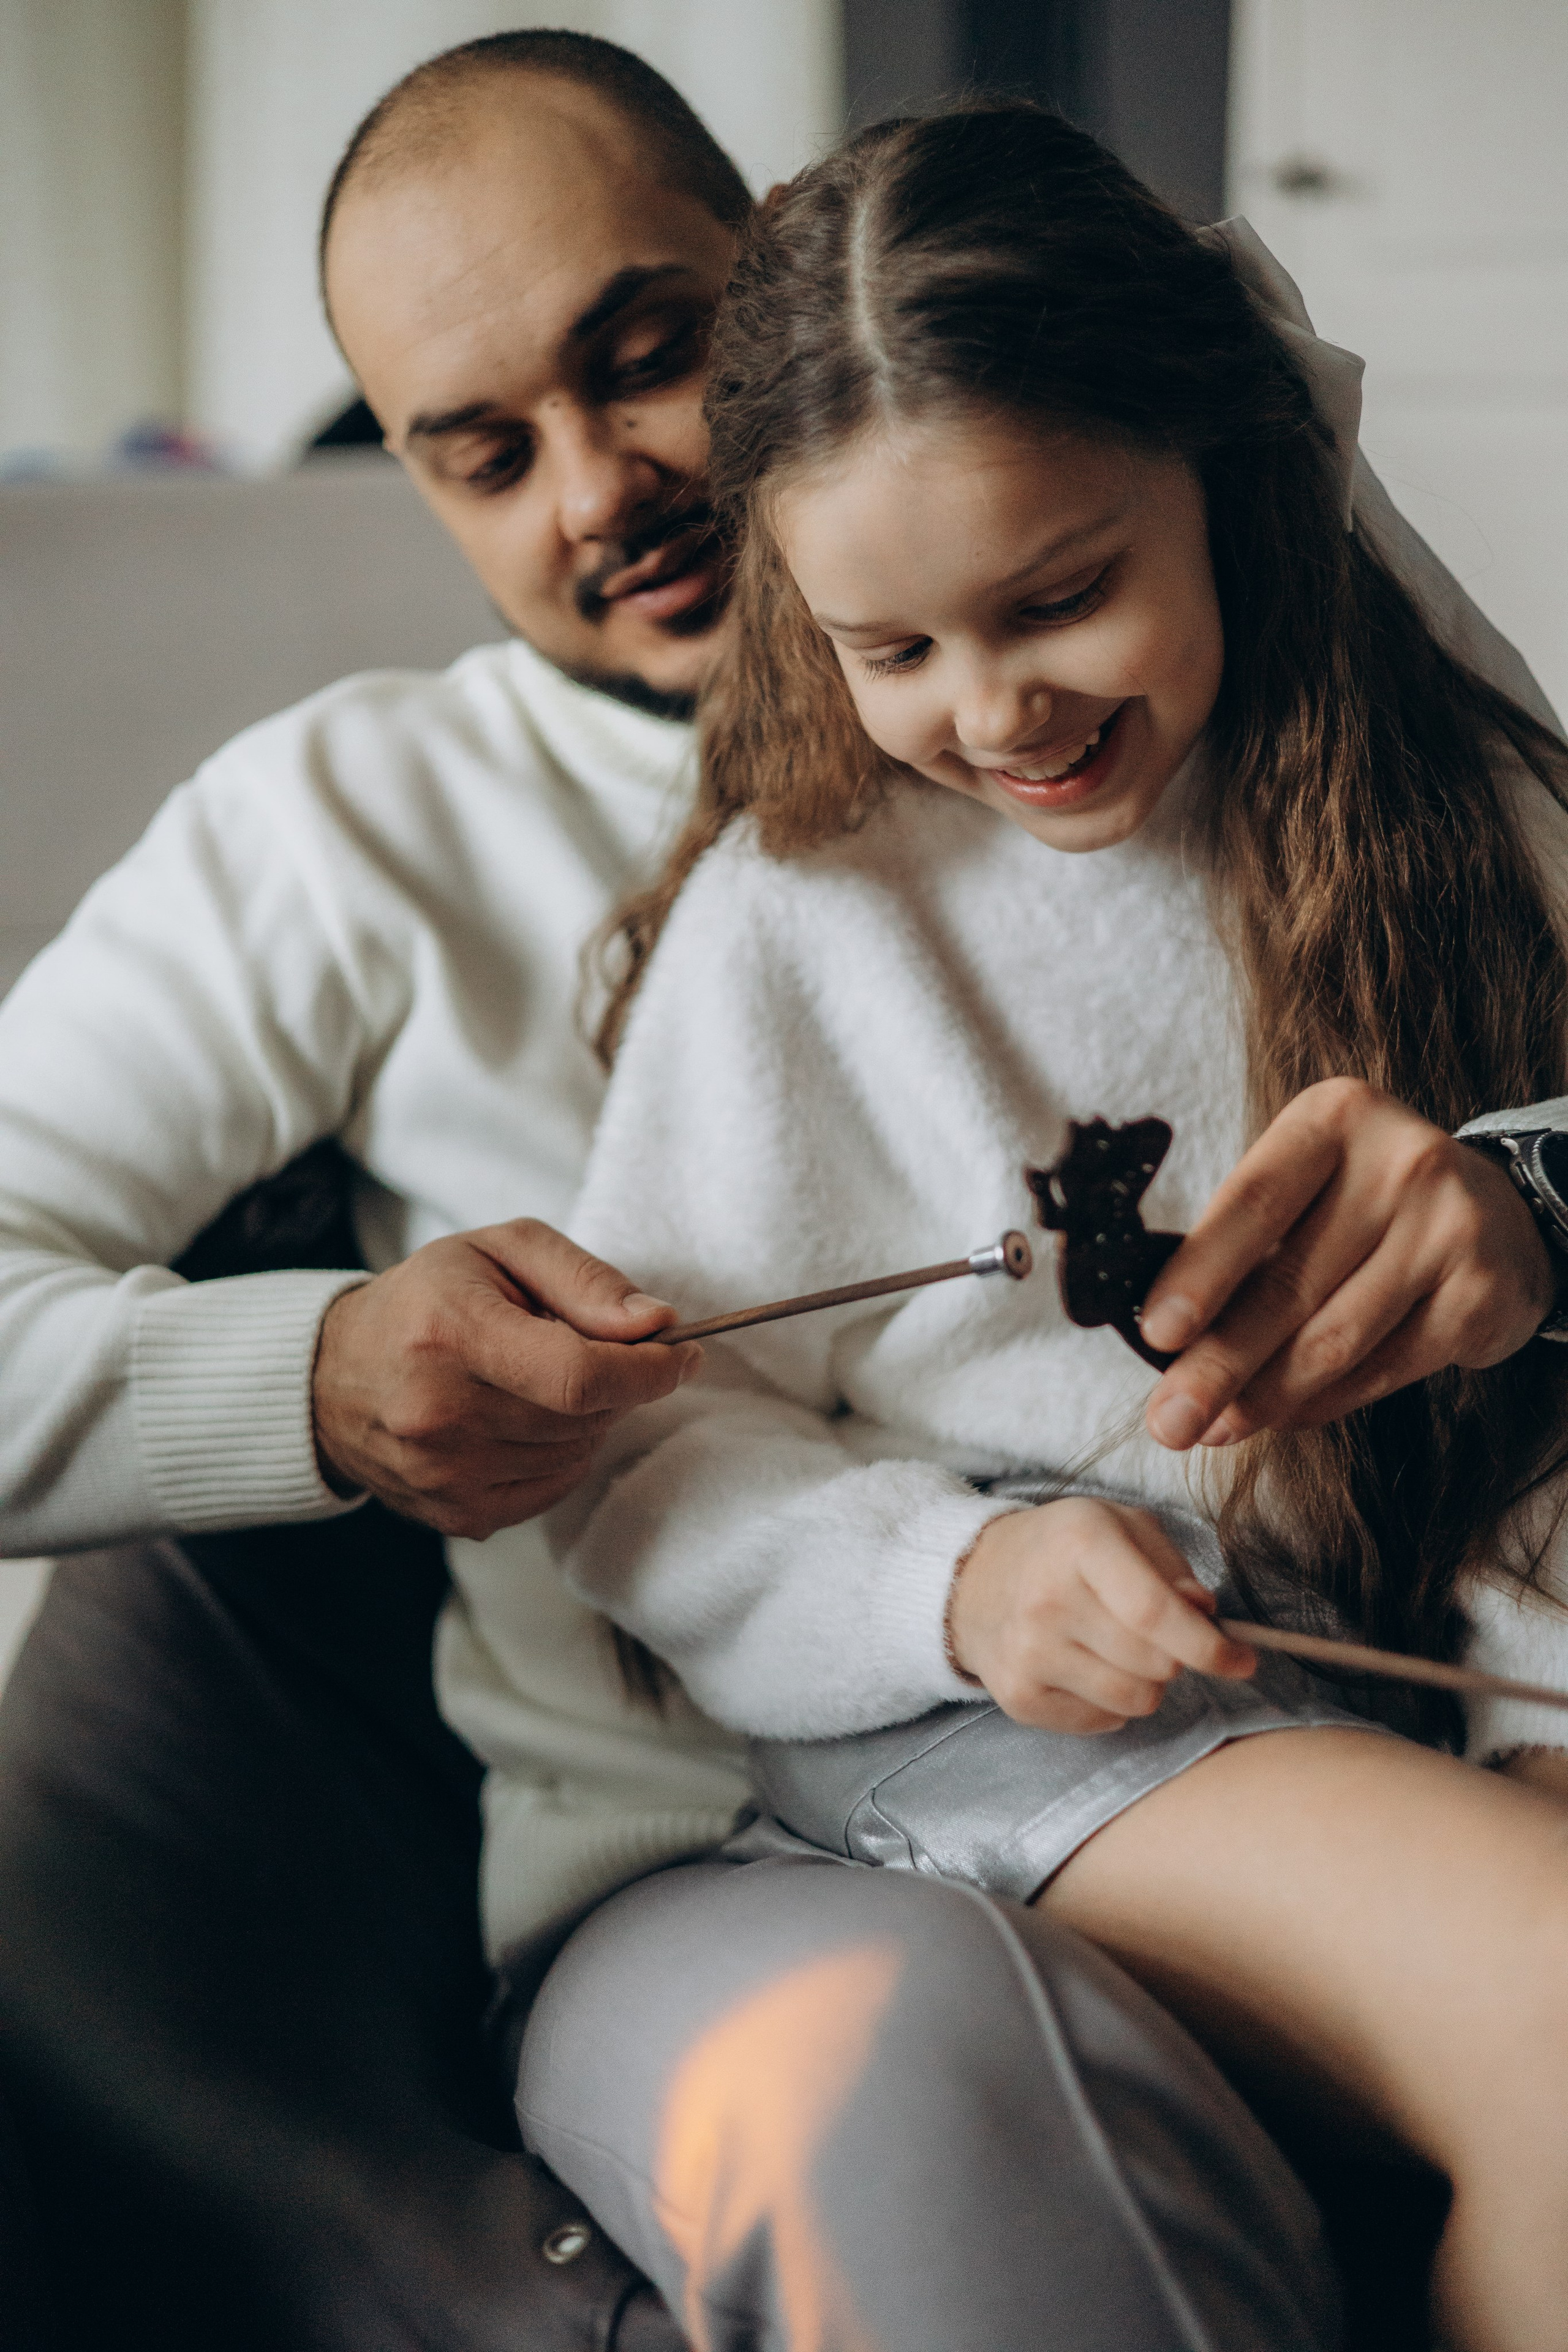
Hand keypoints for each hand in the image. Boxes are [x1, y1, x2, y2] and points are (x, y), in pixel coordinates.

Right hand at [311, 1219, 699, 1537]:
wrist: (333, 1375)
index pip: (579, 1375)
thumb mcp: (502, 1249)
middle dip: (616, 1382)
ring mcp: (442, 1474)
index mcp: (450, 1333)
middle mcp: (438, 1412)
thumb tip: (656, 1323)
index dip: (648, 1370)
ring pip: (575, 1455)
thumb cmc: (428, 1299)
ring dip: (586, 1418)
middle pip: (584, 1417)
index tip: (683, 1353)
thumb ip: (585, 1279)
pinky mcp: (453, 1514)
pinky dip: (560, 1454)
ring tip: (541, 1380)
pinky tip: (524, 1419)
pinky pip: (552, 1488)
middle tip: (593, 1349)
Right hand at [948, 1497, 1254, 1731]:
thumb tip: (1205, 1615)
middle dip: (1177, 1657)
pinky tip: (1088, 1667)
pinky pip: (1104, 1721)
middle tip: (1160, 1637)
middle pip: (1155, 1663)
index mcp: (1081, 1543)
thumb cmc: (1065, 1549)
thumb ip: (1173, 1568)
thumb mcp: (1123, 1528)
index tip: (1243, 1660)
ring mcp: (1028, 1653)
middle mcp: (1047, 1600)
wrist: (975, 1578)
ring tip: (1121, 1650)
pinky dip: (1112, 1701)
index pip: (1156, 1614)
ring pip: (1136, 1700)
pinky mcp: (1018, 1696)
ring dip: (1147, 1682)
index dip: (1210, 1647)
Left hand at [1138, 1077, 1555, 1452]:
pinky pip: (1383, 1369)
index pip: (1254, 1201)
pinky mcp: (1482, 1295)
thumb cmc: (1368, 1203)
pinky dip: (1324, 1401)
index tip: (1155, 1335)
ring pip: (1335, 1339)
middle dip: (1218, 1364)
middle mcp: (1402, 1162)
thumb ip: (1245, 1249)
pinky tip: (1284, 1416)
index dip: (1200, 1273)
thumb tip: (1170, 1349)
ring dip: (1264, 1397)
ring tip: (1213, 1429)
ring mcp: (1450, 1229)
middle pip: (1289, 1283)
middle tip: (1168, 1422)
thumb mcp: (1309, 1190)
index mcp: (1336, 1118)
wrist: (1502, 1215)